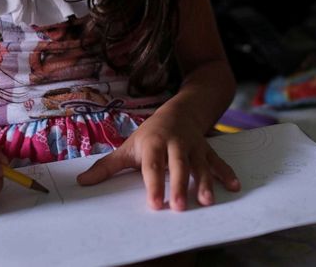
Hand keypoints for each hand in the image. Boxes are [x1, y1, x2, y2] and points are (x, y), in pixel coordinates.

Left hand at [76, 112, 240, 210]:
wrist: (181, 109)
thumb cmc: (151, 133)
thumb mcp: (129, 146)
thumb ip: (107, 167)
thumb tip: (82, 182)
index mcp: (153, 144)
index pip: (152, 166)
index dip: (153, 184)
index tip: (154, 203)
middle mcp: (175, 143)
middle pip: (178, 165)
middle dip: (180, 185)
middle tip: (180, 207)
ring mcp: (194, 146)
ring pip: (200, 164)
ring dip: (205, 182)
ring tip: (207, 201)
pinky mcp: (207, 149)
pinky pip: (218, 161)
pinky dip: (226, 173)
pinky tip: (234, 186)